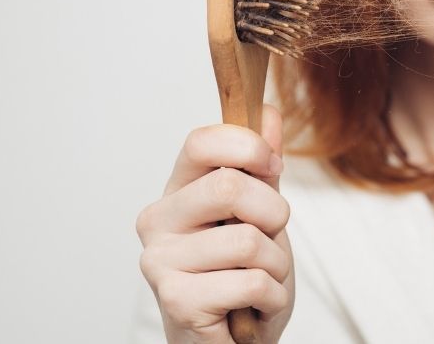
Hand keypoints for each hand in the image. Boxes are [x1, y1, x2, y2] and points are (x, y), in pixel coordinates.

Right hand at [136, 104, 293, 343]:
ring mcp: (161, 261)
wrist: (230, 340)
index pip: (202, 142)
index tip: (272, 167)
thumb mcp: (260, 213)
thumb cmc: (240, 274)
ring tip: (260, 278)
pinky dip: (272, 297)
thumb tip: (266, 112)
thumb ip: (262, 166)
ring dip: (276, 265)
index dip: (249, 146)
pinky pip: (251, 282)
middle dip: (274, 214)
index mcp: (177, 191)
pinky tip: (256, 306)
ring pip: (248, 241)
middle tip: (271, 237)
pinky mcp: (176, 300)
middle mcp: (158, 220)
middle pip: (230, 187)